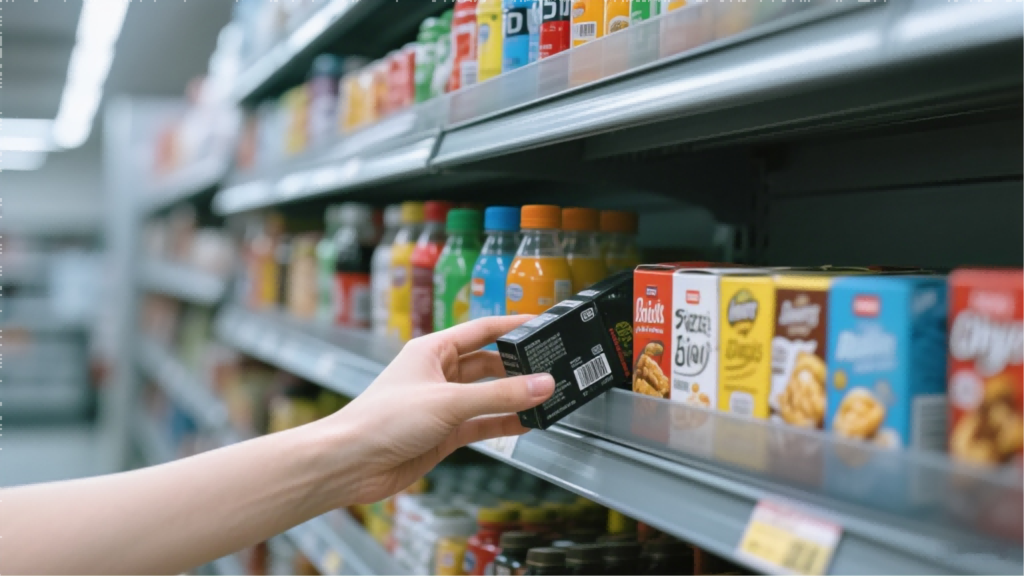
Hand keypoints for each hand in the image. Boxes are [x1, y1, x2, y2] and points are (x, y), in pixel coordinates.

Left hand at [319, 315, 554, 505]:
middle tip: (552, 366)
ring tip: (547, 396)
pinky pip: (482, 423)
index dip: (512, 326)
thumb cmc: (383, 419)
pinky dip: (504, 423)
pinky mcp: (444, 433)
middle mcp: (438, 373)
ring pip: (487, 395)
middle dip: (518, 366)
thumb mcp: (449, 402)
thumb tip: (542, 384)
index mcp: (433, 350)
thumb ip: (499, 396)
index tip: (542, 323)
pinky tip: (527, 423)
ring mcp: (442, 404)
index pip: (482, 330)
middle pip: (488, 363)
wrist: (351, 463)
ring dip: (514, 397)